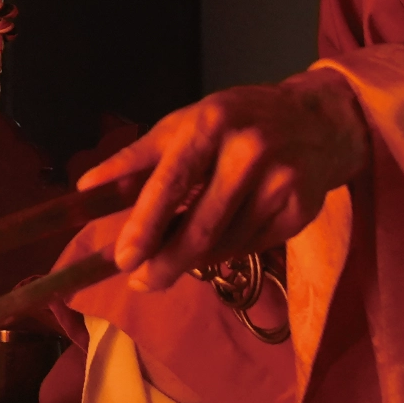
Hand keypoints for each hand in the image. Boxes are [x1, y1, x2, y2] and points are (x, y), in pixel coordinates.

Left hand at [89, 73, 366, 291]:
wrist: (316, 121)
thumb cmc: (237, 121)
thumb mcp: (184, 125)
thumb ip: (136, 159)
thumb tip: (87, 186)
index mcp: (212, 123)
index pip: (172, 181)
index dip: (146, 224)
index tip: (124, 258)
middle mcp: (250, 151)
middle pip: (202, 225)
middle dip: (167, 262)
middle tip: (142, 282)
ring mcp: (281, 181)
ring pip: (226, 243)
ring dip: (197, 257)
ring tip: (180, 255)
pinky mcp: (301, 209)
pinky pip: (252, 246)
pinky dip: (228, 251)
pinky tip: (222, 238)